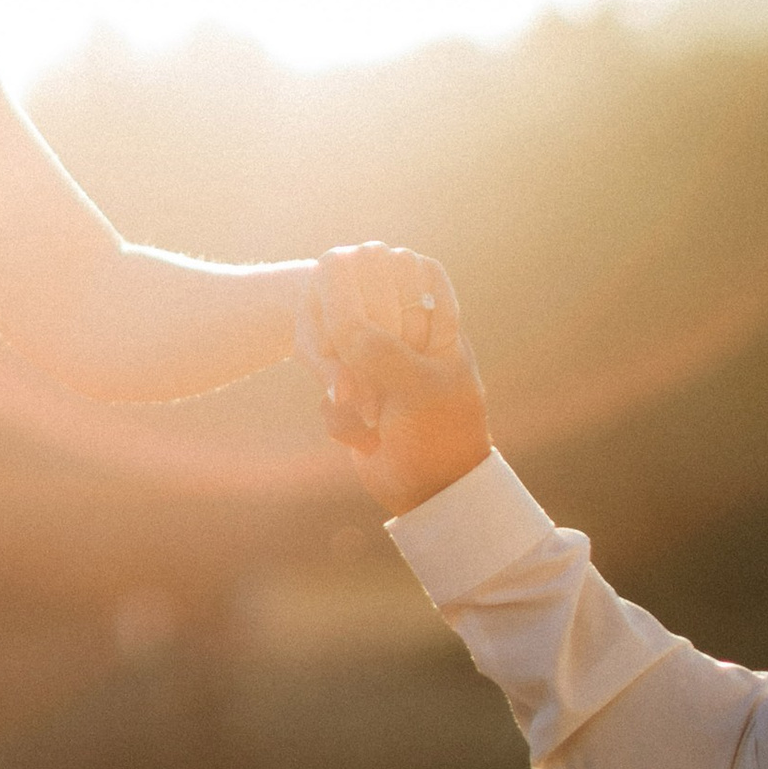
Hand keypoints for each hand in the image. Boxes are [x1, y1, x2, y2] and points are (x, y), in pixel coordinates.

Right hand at [298, 242, 492, 517]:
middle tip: (379, 391)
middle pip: (358, 313)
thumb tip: (337, 323)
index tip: (390, 336)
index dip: (383, 298)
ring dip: (347, 392)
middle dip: (357, 358)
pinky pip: (329, 393)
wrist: (430, 495)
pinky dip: (340, 419)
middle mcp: (406, 339)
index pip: (404, 273)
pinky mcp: (354, 400)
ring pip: (336, 355)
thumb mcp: (415, 385)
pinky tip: (365, 438)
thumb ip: (375, 345)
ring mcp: (378, 370)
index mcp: (438, 324)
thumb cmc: (438, 433)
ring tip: (374, 419)